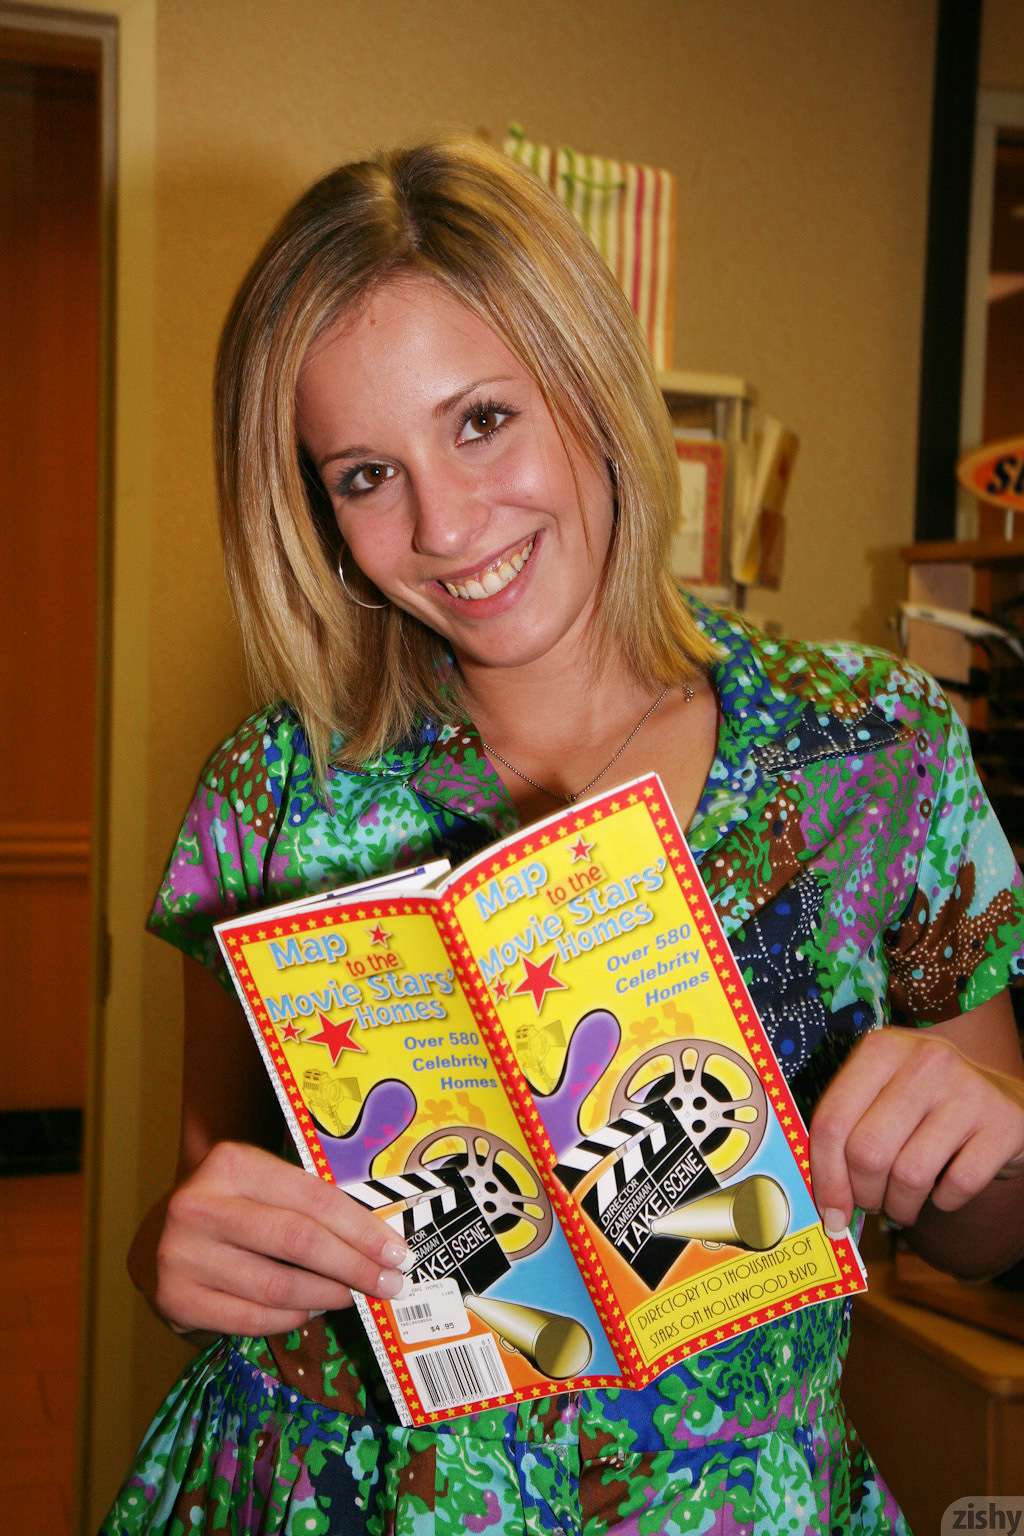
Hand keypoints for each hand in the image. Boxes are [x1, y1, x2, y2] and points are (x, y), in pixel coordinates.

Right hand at [151, 1141, 409, 1336]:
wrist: (154, 1239)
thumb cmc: (233, 1210)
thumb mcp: (262, 1187)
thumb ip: (309, 1204)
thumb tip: (381, 1242)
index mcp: (230, 1163)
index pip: (312, 1198)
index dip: (361, 1229)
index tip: (397, 1252)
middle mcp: (199, 1204)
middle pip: (297, 1242)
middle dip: (353, 1266)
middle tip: (389, 1284)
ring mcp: (181, 1254)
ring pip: (277, 1287)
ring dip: (327, 1296)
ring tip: (351, 1295)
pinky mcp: (174, 1299)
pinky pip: (251, 1319)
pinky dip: (292, 1319)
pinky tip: (311, 1310)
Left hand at [809, 1029, 1023, 1235]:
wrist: (1006, 1100)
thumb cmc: (927, 1106)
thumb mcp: (884, 1096)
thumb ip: (847, 1130)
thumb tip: (825, 1200)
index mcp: (881, 1049)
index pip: (833, 1119)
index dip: (825, 1175)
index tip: (829, 1211)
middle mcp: (924, 1061)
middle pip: (868, 1151)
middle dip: (863, 1194)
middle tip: (872, 1203)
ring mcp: (968, 1090)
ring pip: (910, 1174)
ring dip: (901, 1206)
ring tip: (903, 1204)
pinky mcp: (1003, 1124)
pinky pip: (957, 1186)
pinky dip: (944, 1202)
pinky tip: (943, 1190)